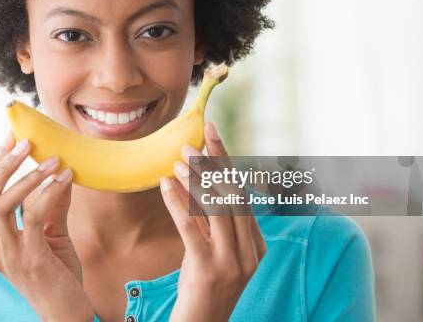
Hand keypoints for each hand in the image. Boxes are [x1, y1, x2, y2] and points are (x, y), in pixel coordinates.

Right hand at [0, 131, 94, 321]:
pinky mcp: (31, 260)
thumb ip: (53, 206)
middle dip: (2, 165)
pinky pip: (33, 217)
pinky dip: (47, 192)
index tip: (10, 137)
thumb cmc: (59, 276)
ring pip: (2, 205)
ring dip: (28, 176)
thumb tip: (60, 172)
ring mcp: (10, 255)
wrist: (68, 314)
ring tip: (52, 159)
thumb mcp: (54, 235)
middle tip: (25, 141)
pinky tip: (64, 178)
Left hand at [160, 122, 265, 321]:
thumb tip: (200, 181)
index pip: (242, 194)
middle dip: (215, 163)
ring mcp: (232, 261)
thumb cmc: (205, 286)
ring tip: (179, 159)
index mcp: (256, 244)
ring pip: (217, 208)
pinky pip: (192, 228)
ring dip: (196, 179)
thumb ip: (215, 222)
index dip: (226, 163)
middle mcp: (249, 251)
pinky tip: (166, 184)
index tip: (213, 136)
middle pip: (233, 195)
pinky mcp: (208, 269)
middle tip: (196, 139)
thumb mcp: (217, 251)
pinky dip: (178, 202)